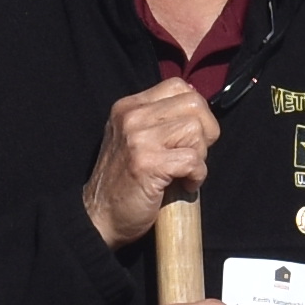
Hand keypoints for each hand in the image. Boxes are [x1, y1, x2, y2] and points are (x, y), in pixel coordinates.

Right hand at [82, 81, 218, 249]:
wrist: (99, 218)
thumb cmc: (125, 183)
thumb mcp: (135, 139)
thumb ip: (159, 121)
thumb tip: (200, 111)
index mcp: (129, 107)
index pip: (179, 86)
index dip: (197, 112)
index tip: (192, 136)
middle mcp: (132, 116)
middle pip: (194, 104)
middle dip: (206, 132)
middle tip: (193, 156)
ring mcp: (138, 138)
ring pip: (196, 131)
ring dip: (199, 156)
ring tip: (184, 172)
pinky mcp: (147, 163)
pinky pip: (193, 160)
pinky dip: (197, 176)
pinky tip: (184, 185)